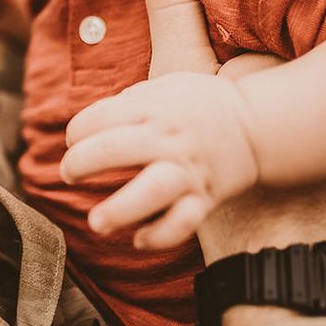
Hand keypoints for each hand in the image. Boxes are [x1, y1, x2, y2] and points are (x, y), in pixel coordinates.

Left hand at [61, 68, 260, 247]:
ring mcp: (187, 170)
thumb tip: (89, 123)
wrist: (257, 124)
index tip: (72, 140)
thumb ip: (128, 102)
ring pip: (150, 191)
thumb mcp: (165, 86)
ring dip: (119, 209)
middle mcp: (168, 138)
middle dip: (82, 163)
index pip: (101, 117)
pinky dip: (160, 235)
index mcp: (154, 107)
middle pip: (116, 149)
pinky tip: (138, 240)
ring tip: (97, 222)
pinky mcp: (204, 197)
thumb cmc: (201, 104)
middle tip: (68, 174)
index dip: (77, 131)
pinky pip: (182, 222)